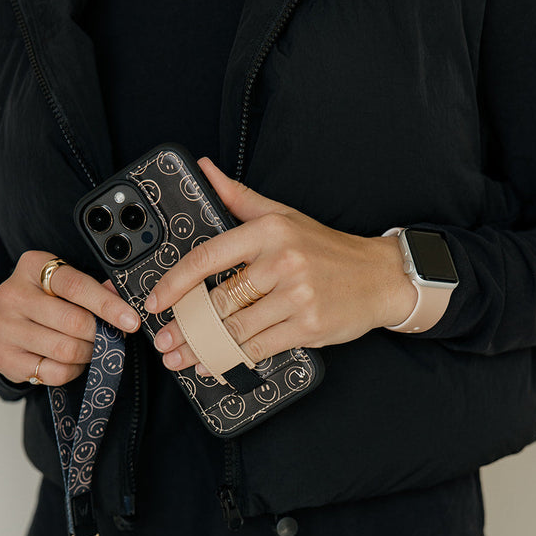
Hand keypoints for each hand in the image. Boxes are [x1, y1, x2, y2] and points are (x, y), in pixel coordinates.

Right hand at [0, 250, 140, 385]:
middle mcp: (12, 294)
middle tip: (110, 337)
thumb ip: (93, 289)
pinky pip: (54, 371)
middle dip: (100, 334)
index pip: (76, 286)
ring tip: (91, 348)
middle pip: (73, 321)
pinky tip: (71, 361)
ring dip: (88, 353)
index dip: (108, 305)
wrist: (9, 326)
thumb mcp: (66, 286)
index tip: (131, 321)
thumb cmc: (47, 301)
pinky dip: (72, 370)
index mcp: (31, 266)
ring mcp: (4, 327)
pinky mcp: (4, 357)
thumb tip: (121, 295)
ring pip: (65, 349)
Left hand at [145, 158, 417, 372]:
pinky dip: (233, 360)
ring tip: (181, 358)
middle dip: (186, 327)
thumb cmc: (326, 249)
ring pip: (235, 329)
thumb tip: (203, 170)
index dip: (175, 283)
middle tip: (164, 341)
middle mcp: (282, 261)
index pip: (208, 258)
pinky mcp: (308, 326)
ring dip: (203, 349)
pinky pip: (258, 347)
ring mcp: (296, 296)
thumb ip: (238, 197)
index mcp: (269, 232)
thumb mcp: (283, 215)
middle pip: (218, 301)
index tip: (156, 301)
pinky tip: (215, 365)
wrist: (380, 277)